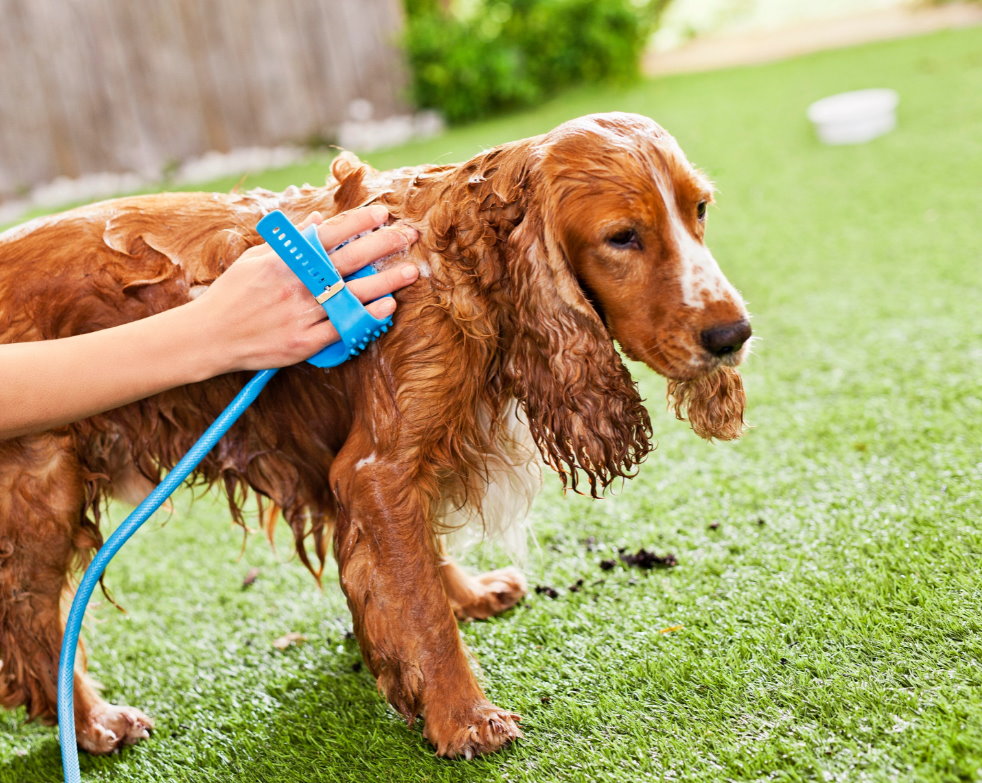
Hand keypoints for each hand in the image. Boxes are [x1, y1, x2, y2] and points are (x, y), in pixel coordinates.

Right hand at [193, 206, 419, 371]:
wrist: (210, 336)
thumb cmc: (233, 295)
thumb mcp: (256, 259)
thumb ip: (290, 242)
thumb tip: (321, 221)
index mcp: (283, 260)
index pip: (329, 235)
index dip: (358, 223)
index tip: (382, 214)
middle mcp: (295, 284)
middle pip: (348, 260)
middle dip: (382, 246)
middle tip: (407, 236)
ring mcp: (301, 314)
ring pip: (352, 294)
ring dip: (385, 282)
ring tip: (410, 272)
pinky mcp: (304, 342)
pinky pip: (342, 327)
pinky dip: (366, 316)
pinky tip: (386, 308)